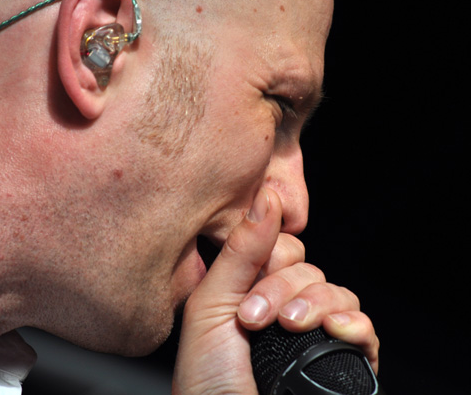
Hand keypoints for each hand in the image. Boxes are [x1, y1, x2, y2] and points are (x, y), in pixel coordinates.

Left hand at [172, 188, 378, 394]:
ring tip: (288, 326)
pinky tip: (334, 329)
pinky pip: (364, 328)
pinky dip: (354, 324)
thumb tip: (266, 195)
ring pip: (336, 292)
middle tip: (255, 319)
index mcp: (252, 287)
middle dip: (282, 290)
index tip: (248, 290)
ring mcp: (312, 331)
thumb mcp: (212, 303)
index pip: (281, 247)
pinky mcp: (338, 357)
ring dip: (313, 304)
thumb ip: (241, 249)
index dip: (271, 258)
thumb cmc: (206, 375)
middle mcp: (285, 305)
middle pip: (308, 268)